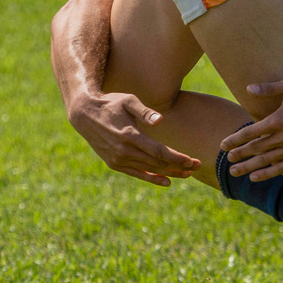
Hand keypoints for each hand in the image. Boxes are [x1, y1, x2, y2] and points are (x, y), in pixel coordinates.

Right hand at [66, 92, 198, 186]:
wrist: (85, 115)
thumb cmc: (111, 104)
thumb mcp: (128, 100)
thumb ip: (144, 111)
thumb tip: (160, 121)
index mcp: (129, 135)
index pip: (159, 151)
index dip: (177, 158)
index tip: (192, 160)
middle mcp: (124, 151)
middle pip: (157, 163)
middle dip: (179, 166)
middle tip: (197, 166)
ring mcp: (118, 159)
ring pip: (149, 169)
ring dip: (169, 173)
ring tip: (187, 174)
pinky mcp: (114, 164)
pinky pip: (137, 174)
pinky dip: (152, 178)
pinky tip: (167, 181)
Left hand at [219, 77, 282, 180]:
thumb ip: (269, 89)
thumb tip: (248, 88)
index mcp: (278, 119)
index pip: (250, 132)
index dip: (235, 140)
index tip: (223, 145)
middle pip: (255, 148)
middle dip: (239, 154)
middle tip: (227, 159)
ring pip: (266, 161)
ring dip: (248, 167)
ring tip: (234, 171)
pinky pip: (282, 167)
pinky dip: (267, 173)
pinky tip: (255, 176)